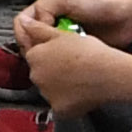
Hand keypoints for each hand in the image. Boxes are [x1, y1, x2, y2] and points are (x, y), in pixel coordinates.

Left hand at [15, 27, 131, 114]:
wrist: (108, 73)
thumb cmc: (88, 52)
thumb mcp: (62, 34)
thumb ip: (38, 29)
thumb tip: (23, 22)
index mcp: (34, 56)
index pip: (35, 55)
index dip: (50, 54)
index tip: (62, 54)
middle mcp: (36, 77)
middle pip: (41, 73)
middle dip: (52, 71)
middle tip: (72, 66)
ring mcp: (46, 94)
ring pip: (49, 89)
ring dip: (59, 86)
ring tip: (79, 78)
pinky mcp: (59, 109)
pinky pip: (60, 105)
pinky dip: (68, 101)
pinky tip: (81, 92)